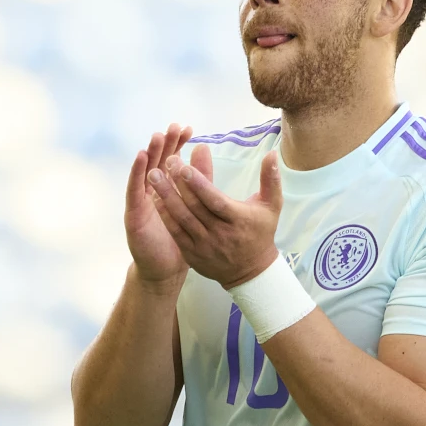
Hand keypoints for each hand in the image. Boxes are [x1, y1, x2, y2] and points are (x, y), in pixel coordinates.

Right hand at [124, 123, 210, 288]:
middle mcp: (152, 190)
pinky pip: (134, 190)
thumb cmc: (180, 236)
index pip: (172, 160)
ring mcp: (141, 201)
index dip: (178, 144)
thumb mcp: (194, 204)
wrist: (165, 269)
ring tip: (157, 136)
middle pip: (157, 161)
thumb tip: (205, 150)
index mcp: (167, 187)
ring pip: (144, 172)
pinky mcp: (133, 213)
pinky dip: (136, 173)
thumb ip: (200, 179)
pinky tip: (141, 159)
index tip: (188, 129)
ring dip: (149, 153)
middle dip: (164, 143)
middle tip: (172, 127)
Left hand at [148, 149, 282, 289]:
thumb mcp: (272, 206)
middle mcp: (220, 233)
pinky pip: (176, 232)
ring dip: (166, 196)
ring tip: (153, 175)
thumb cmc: (261, 232)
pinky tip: (155, 198)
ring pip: (182, 219)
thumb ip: (271, 179)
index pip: (215, 200)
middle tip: (166, 161)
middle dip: (177, 183)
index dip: (199, 184)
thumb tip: (272, 154)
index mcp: (238, 219)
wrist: (251, 271)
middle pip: (195, 207)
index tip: (184, 166)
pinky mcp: (193, 254)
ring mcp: (204, 245)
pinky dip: (165, 215)